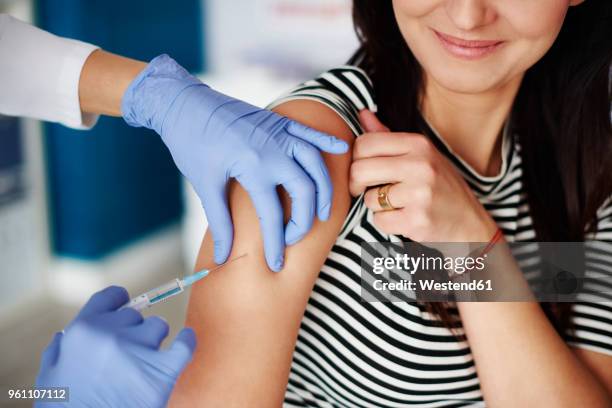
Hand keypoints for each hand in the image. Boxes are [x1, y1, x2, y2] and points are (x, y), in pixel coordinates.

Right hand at [35, 286, 195, 407]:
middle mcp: (112, 334)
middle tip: (127, 355)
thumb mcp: (49, 377)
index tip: (125, 305)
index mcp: (83, 330)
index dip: (119, 301)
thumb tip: (65, 336)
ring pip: (158, 327)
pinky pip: (185, 344)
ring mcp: (139, 351)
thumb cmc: (67, 407)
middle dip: (133, 331)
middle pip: (135, 316)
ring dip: (153, 341)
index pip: (110, 298)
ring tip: (144, 362)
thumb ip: (58, 351)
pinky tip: (186, 339)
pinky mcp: (163, 372)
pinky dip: (187, 341)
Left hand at [121, 55, 348, 270]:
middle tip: (295, 238)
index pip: (272, 215)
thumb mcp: (205, 184)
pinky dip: (327, 142)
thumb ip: (220, 222)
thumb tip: (223, 257)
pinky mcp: (279, 121)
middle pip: (304, 191)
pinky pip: (310, 133)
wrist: (184, 102)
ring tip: (324, 211)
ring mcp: (280, 133)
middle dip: (305, 220)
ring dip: (324, 189)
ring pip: (315, 164)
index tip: (275, 263)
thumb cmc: (191, 142)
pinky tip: (342, 150)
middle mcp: (274, 149)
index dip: (275, 243)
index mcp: (253, 166)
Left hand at [350, 110, 497, 242]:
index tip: (363, 170)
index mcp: (419, 144)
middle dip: (357, 184)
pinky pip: (380, 221)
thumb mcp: (420, 154)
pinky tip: (404, 218)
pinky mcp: (417, 220)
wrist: (468, 222)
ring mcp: (420, 193)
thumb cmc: (439, 186)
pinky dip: (387, 223)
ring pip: (369, 199)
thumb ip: (387, 135)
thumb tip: (362, 113)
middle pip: (360, 170)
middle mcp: (420, 165)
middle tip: (366, 189)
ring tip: (398, 203)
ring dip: (377, 205)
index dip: (355, 159)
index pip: (365, 143)